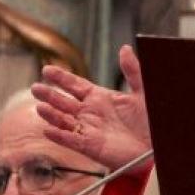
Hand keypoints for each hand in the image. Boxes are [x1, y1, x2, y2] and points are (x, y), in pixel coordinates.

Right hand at [31, 45, 151, 169]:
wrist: (159, 144)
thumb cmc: (152, 119)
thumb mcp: (143, 91)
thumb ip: (132, 70)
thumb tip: (124, 48)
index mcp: (100, 98)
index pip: (75, 85)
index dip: (61, 78)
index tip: (47, 69)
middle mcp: (91, 113)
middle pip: (64, 102)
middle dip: (50, 95)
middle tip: (36, 87)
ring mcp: (89, 130)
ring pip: (63, 121)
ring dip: (51, 115)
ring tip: (41, 107)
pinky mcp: (91, 146)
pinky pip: (71, 141)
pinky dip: (59, 135)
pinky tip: (48, 129)